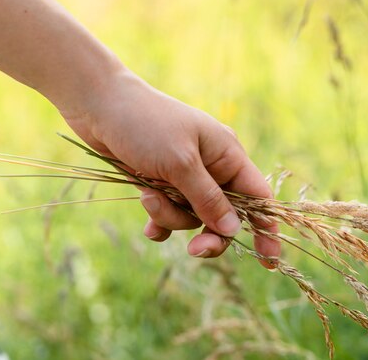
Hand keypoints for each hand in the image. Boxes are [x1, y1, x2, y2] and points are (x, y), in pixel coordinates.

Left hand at [61, 68, 279, 266]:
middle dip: (209, 233)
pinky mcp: (160, 183)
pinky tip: (147, 226)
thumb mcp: (180, 163)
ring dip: (170, 215)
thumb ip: (208, 198)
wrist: (98, 105)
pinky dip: (159, 221)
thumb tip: (233, 229)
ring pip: (192, 216)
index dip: (265, 227)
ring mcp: (184, 176)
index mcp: (227, 154)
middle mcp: (210, 167)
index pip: (258, 196)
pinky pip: (169, 214)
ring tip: (147, 197)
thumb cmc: (145, 125)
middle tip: (194, 250)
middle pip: (225, 215)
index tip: (269, 260)